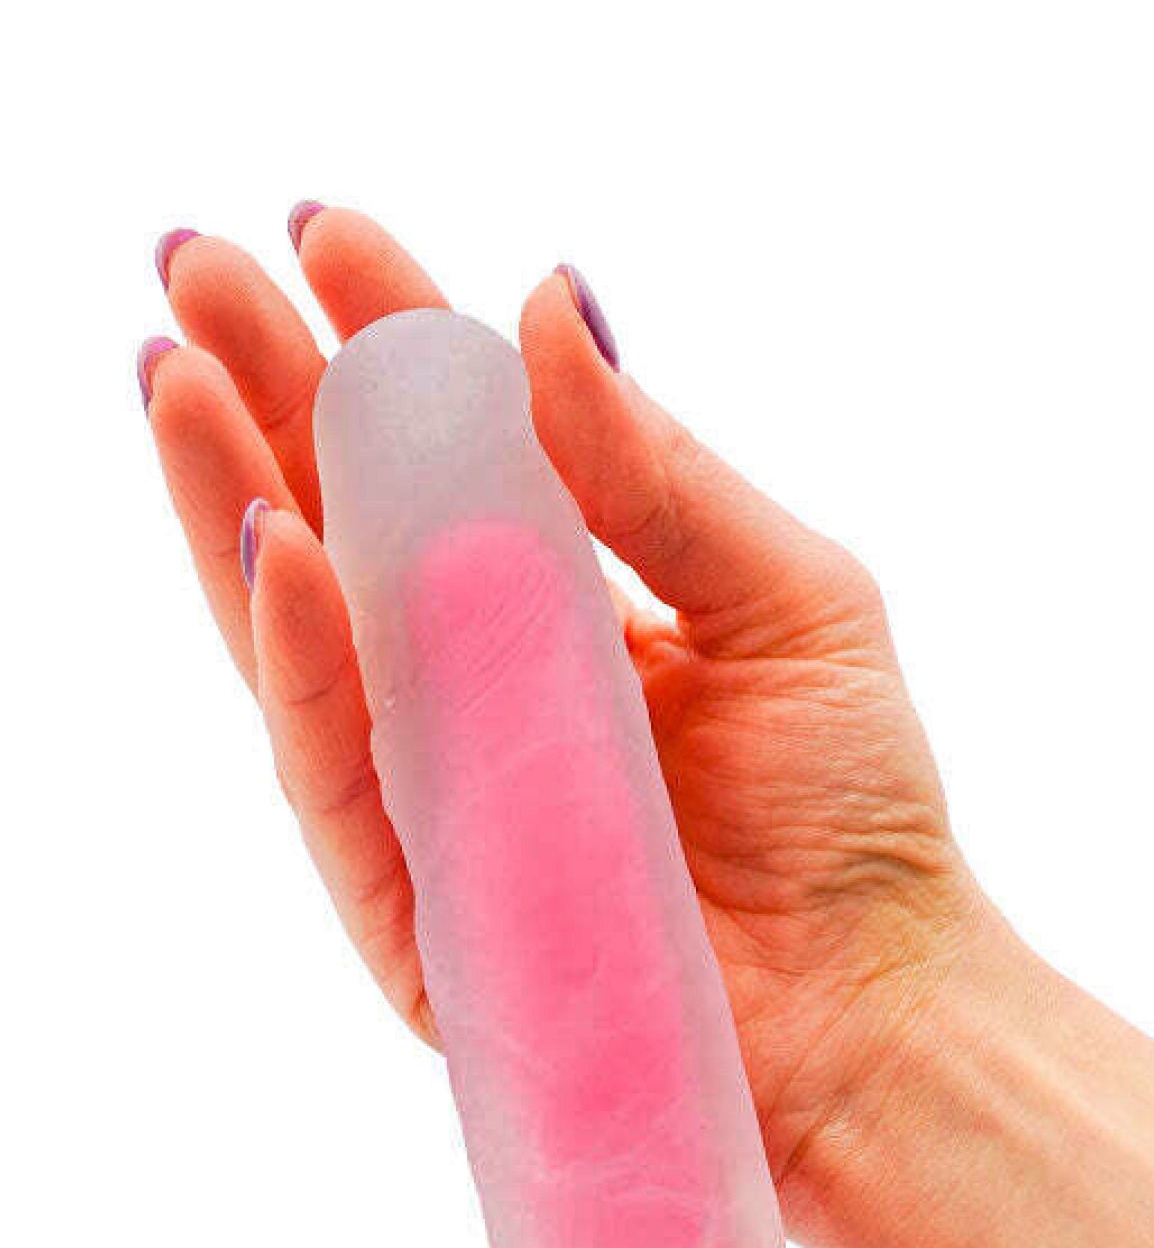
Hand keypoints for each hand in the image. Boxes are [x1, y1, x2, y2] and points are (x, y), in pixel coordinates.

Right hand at [142, 209, 984, 1228]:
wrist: (881, 1015)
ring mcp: (440, 805)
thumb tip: (550, 296)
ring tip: (178, 383)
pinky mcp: (416, 914)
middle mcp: (485, 699)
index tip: (319, 232)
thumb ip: (659, 468)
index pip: (448, 461)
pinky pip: (339, 778)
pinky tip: (277, 546)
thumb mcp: (783, 599)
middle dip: (262, 403)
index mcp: (570, 613)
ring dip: (233, 510)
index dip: (381, 348)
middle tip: (189, 272)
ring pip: (304, 649)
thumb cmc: (854, 812)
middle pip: (347, 536)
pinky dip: (301, 666)